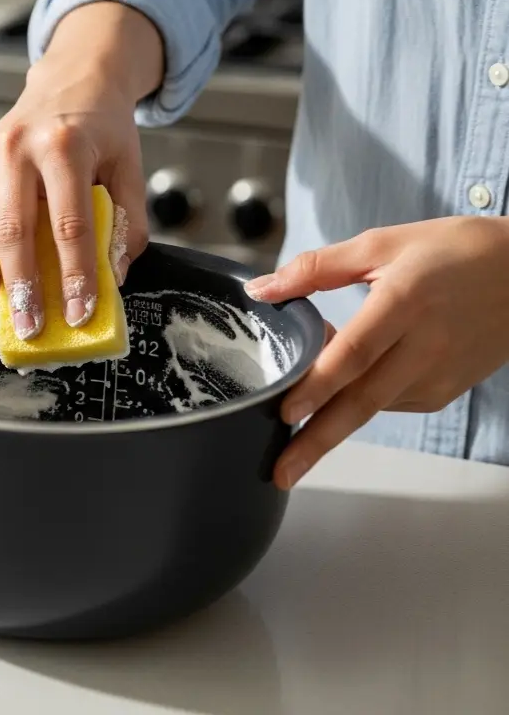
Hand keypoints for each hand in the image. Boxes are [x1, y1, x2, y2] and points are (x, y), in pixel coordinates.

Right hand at [0, 2, 159, 337]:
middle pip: (13, 230)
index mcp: (64, 147)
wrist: (73, 80)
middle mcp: (16, 149)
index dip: (75, 275)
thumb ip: (127, 220)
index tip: (79, 313)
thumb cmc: (102, 129)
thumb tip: (113, 276)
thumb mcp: (129, 166)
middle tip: (30, 327)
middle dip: (21, 287)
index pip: (69, 224)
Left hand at [244, 216, 508, 488]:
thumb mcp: (384, 244)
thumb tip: (261, 289)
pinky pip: (389, 403)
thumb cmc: (455, 251)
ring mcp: (440, 374)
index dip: (320, 383)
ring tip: (294, 412)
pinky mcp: (446, 391)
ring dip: (330, 418)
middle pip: (363, 401)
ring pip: (372, 407)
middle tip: (279, 472)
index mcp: (406, 302)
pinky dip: (358, 399)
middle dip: (317, 441)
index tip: (286, 409)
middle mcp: (425, 346)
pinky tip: (341, 384)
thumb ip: (317, 268)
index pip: (356, 352)